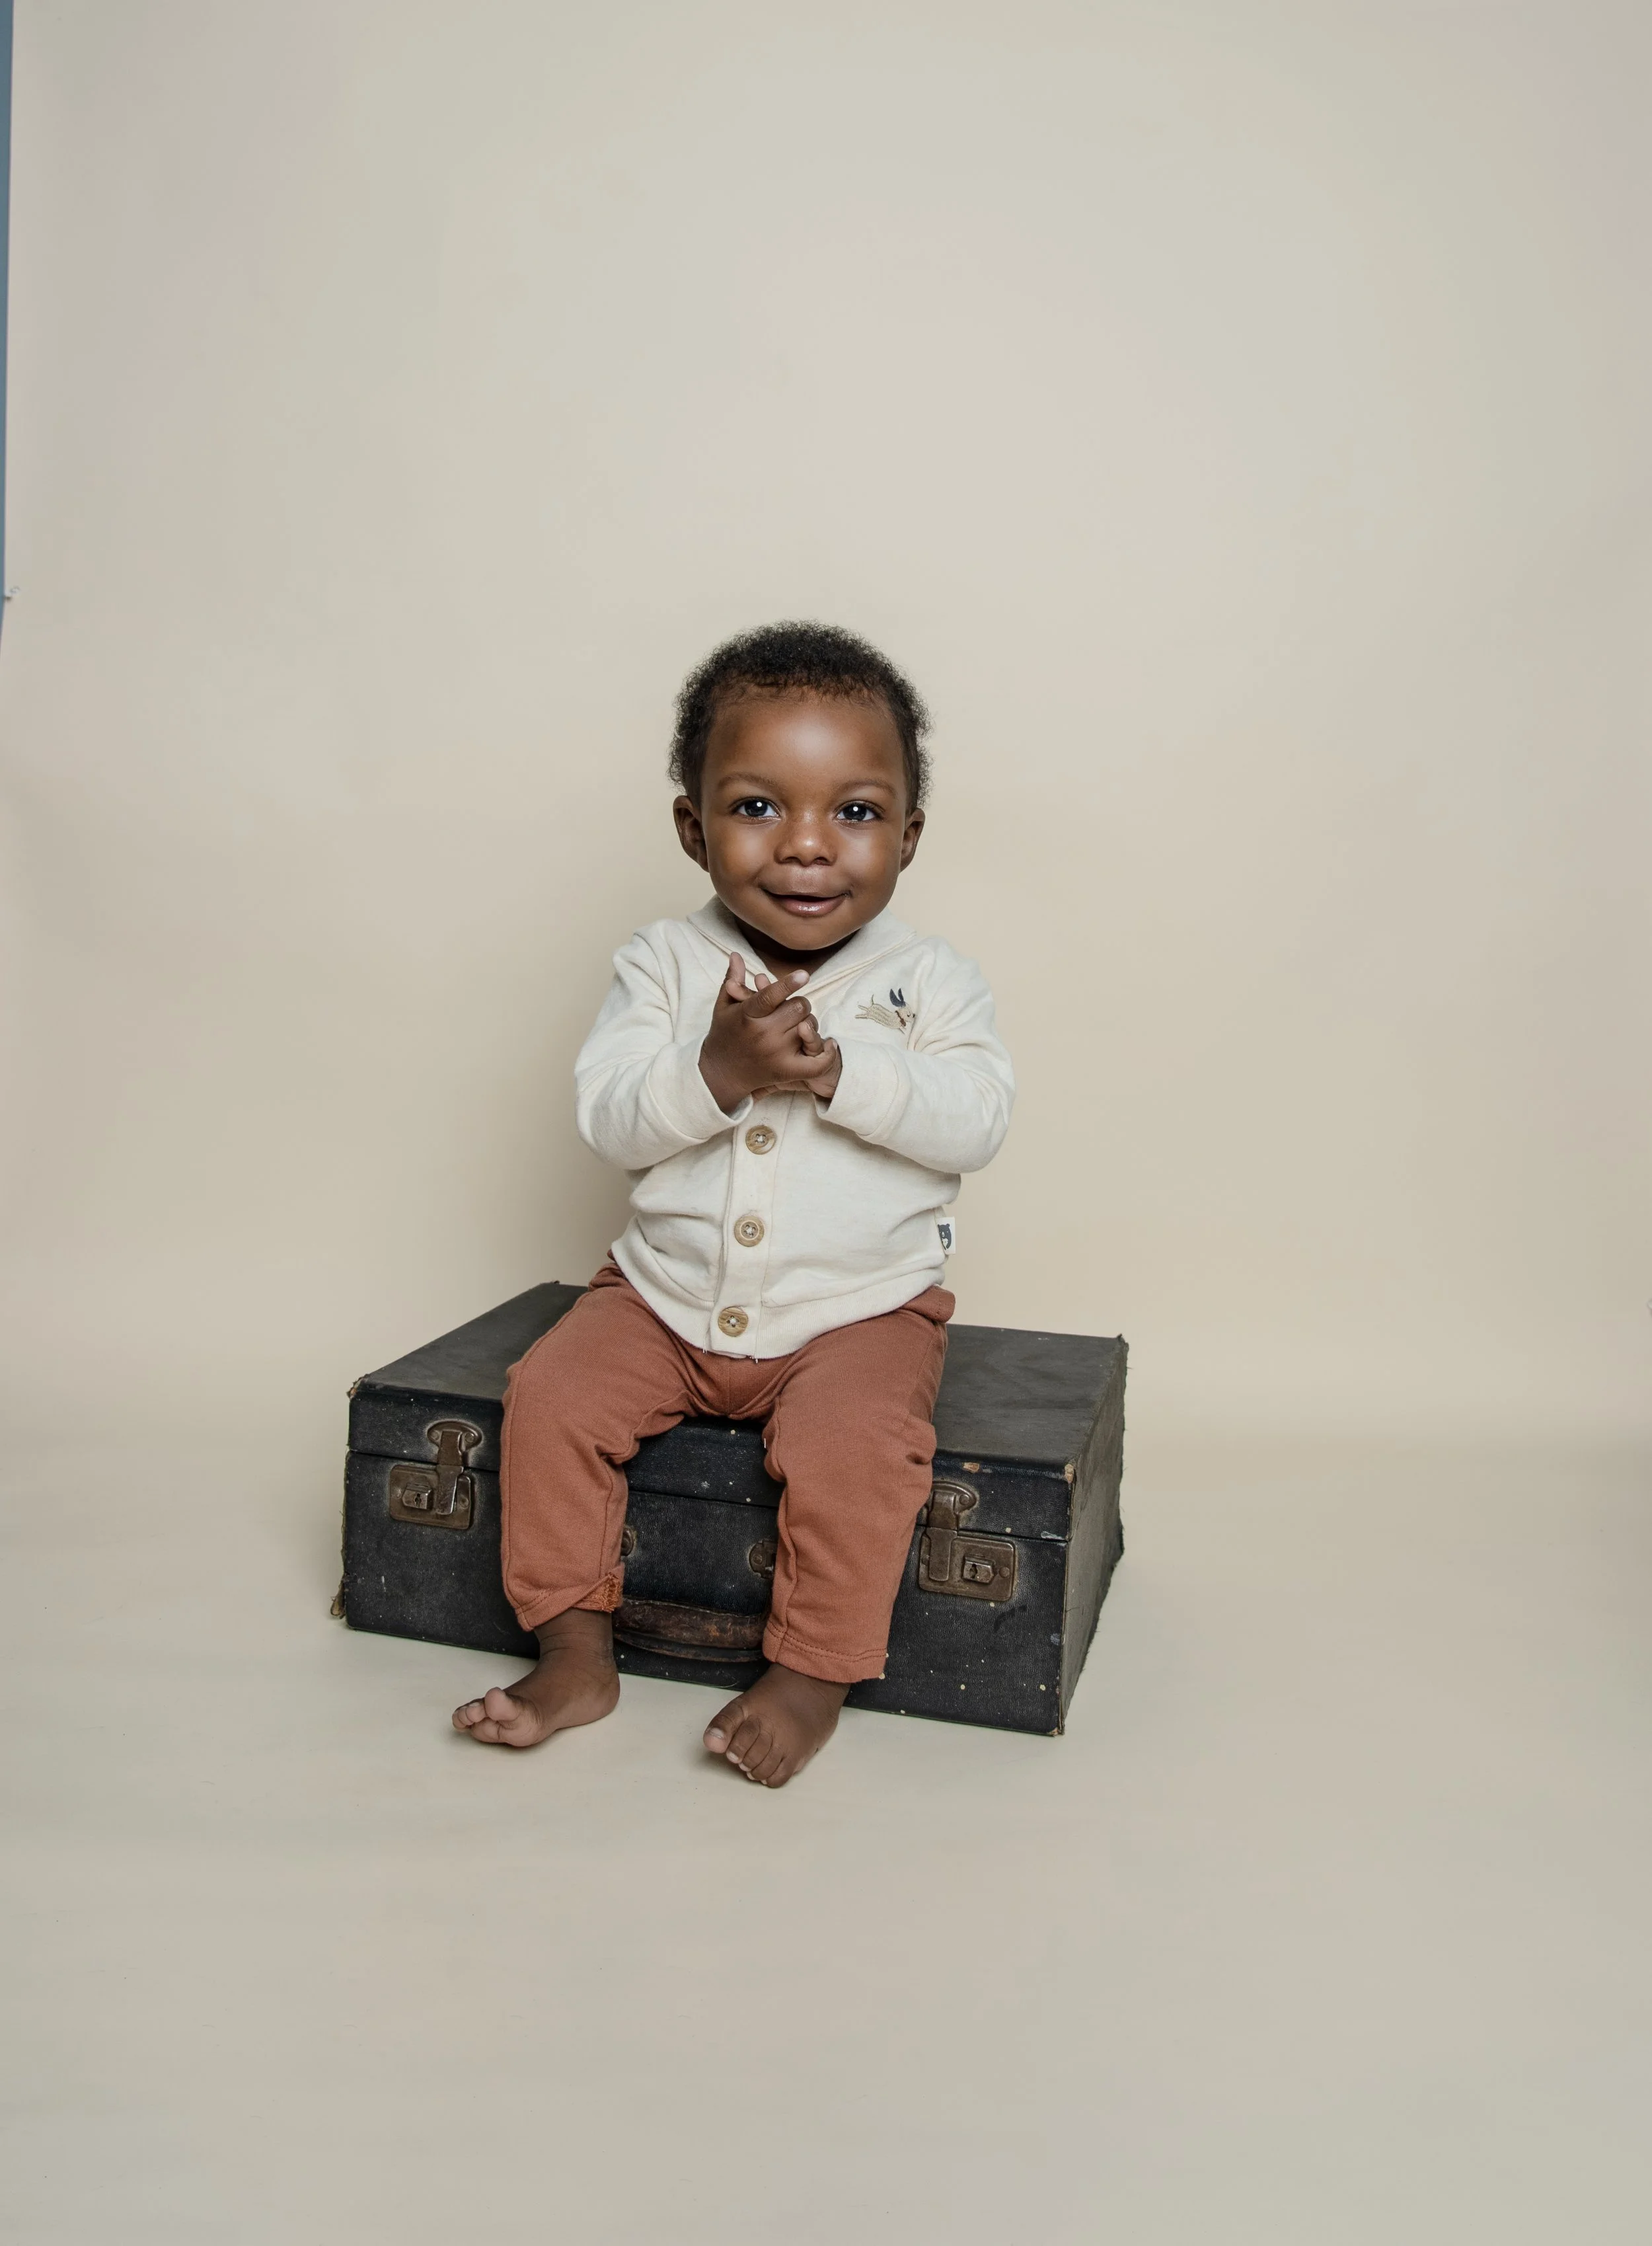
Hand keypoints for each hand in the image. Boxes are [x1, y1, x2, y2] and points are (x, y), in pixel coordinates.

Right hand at [699, 951, 837, 1112]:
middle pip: (798, 1007)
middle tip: (791, 1008)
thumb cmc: (725, 1034)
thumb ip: (733, 980)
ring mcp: (776, 1054)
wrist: (721, 1072)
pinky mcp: (786, 1071)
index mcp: (747, 1016)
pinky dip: (827, 1054)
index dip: (788, 985)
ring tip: (796, 1025)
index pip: (770, 997)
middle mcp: (763, 1035)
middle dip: (798, 1003)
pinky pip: (816, 1063)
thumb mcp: (724, 1006)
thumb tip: (736, 954)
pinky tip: (829, 1043)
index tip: (804, 974)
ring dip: (808, 1022)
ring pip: (809, 1026)